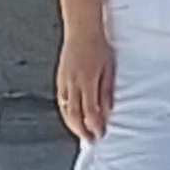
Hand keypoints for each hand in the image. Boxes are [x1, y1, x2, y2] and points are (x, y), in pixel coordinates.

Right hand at [55, 28, 114, 143]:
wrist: (82, 29)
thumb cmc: (99, 46)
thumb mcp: (109, 68)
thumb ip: (107, 91)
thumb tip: (107, 111)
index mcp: (87, 80)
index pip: (90, 110)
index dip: (95, 125)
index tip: (101, 134)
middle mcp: (73, 83)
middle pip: (75, 114)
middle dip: (82, 130)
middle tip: (91, 140)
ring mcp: (64, 80)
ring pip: (65, 109)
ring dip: (72, 124)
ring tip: (81, 133)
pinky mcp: (60, 78)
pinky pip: (60, 100)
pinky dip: (65, 112)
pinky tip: (71, 117)